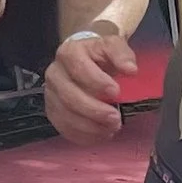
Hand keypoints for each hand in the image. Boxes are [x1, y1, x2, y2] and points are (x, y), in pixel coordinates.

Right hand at [45, 23, 135, 141]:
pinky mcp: (52, 112)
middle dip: (94, 111)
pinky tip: (101, 134)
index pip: (78, 67)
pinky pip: (64, 128)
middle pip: (69, 96)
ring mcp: (51, 94)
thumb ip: (122, 54)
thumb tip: (130, 69)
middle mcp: (54, 73)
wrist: (86, 63)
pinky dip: (84, 135)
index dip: (97, 82)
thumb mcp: (113, 47)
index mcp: (69, 53)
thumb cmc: (100, 56)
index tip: (116, 92)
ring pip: (65, 116)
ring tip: (111, 128)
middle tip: (116, 119)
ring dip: (90, 127)